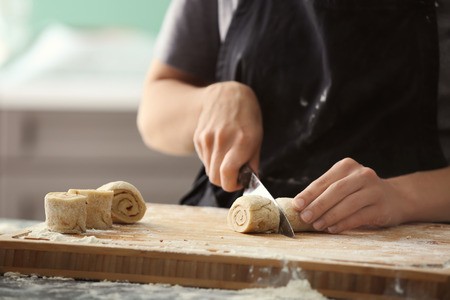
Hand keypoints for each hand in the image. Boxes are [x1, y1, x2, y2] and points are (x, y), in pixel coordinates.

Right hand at [194, 81, 262, 191]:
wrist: (227, 94)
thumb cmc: (247, 117)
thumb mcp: (257, 138)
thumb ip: (253, 163)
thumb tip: (250, 183)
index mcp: (241, 142)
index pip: (227, 175)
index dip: (233, 184)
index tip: (240, 181)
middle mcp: (222, 140)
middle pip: (215, 178)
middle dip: (226, 180)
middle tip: (235, 173)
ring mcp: (207, 138)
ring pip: (209, 171)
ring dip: (218, 170)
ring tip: (228, 157)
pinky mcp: (198, 137)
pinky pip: (204, 160)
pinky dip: (212, 160)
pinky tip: (220, 147)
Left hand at [292, 158, 406, 232]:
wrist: (396, 198)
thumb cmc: (359, 192)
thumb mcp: (344, 185)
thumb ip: (324, 192)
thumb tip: (299, 207)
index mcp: (347, 166)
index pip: (324, 181)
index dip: (308, 194)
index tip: (296, 205)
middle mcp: (362, 174)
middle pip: (336, 190)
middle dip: (318, 205)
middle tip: (305, 217)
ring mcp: (375, 190)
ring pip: (348, 204)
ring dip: (329, 216)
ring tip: (316, 225)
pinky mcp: (382, 207)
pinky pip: (359, 216)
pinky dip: (343, 223)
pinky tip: (332, 229)